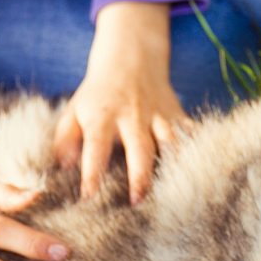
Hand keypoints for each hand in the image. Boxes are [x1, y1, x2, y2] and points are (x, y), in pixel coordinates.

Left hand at [53, 1, 191, 204]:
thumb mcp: (74, 110)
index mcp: (102, 116)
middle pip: (139, 149)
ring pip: (170, 143)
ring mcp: (158, 114)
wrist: (131, 57)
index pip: (96, 147)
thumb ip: (65, 139)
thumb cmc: (98, 94)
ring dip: (171, 169)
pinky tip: (199, 172)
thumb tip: (61, 169)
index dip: (92, 173)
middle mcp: (132, 115)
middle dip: (139, 177)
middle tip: (136, 202)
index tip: (88, 197)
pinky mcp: (176, 113)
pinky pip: (190, 133)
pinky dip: (196, 151)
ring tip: (172, 194)